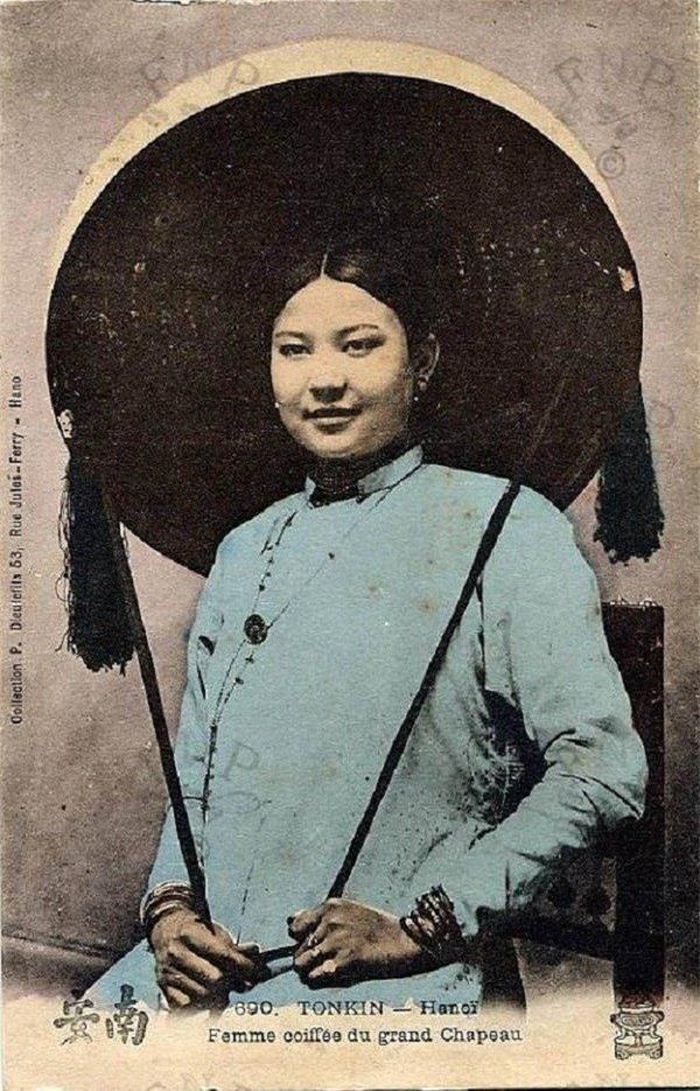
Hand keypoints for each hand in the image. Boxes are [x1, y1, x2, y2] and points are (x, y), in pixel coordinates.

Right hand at [150, 908, 269, 1010]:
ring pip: (203, 996)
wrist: (166, 929)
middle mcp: (176, 953)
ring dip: (220, 998)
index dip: (244, 965)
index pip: (223, 954)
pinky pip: (187, 1008)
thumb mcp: (216, 933)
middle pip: (215, 979)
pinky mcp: (164, 988)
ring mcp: (168, 973)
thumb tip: (259, 965)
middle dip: (232, 983)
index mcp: (190, 933)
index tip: (258, 971)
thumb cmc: (197, 932)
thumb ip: (237, 950)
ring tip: (225, 991)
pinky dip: (201, 1006)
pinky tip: (207, 998)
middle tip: (241, 983)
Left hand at [289, 898, 433, 988]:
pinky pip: (313, 978)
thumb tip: (289, 921)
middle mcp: (329, 921)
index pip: (293, 926)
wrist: (407, 941)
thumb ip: (319, 917)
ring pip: (300, 965)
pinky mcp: (344, 961)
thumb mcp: (348, 912)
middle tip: (328, 964)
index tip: (315, 946)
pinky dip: (320, 983)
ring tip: (328, 973)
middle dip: (307, 960)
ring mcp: (336, 940)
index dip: (301, 940)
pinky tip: (336, 977)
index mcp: (330, 907)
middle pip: (296, 950)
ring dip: (311, 973)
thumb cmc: (378, 929)